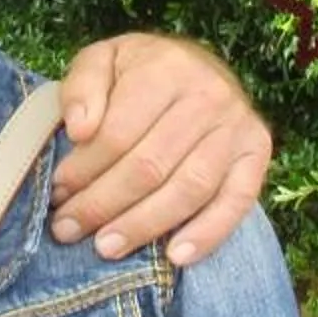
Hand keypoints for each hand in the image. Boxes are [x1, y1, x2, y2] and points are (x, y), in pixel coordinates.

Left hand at [46, 32, 269, 266]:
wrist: (198, 66)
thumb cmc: (140, 71)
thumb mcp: (104, 60)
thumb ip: (83, 86)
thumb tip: (79, 130)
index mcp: (166, 68)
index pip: (119, 132)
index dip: (85, 169)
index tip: (59, 192)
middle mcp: (208, 95)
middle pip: (151, 166)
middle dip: (104, 203)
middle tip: (69, 228)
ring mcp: (238, 125)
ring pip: (188, 189)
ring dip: (144, 225)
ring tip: (107, 247)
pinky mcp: (258, 152)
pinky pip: (236, 202)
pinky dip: (208, 233)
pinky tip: (175, 256)